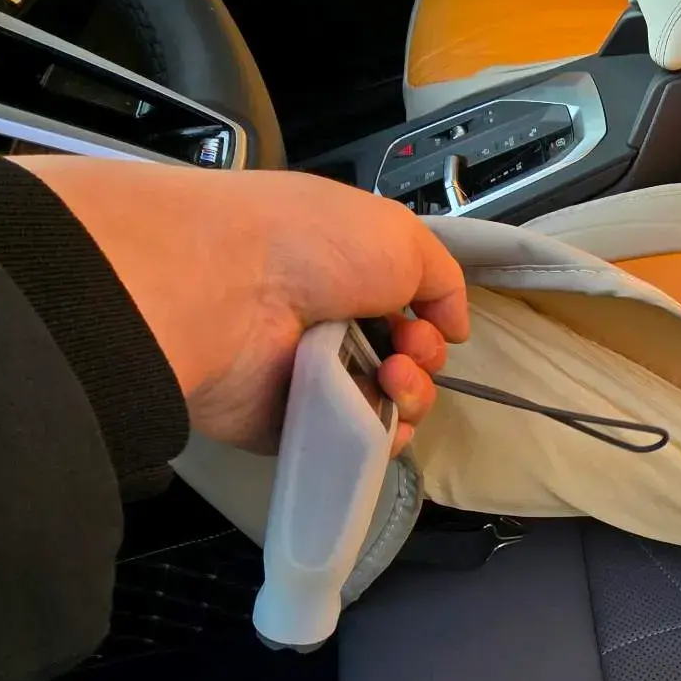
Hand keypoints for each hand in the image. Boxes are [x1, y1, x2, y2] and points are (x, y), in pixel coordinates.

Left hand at [19, 157, 466, 453]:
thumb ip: (444, 280)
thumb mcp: (402, 235)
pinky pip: (356, 445)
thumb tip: (454, 326)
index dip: (431, 320)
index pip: (405, 310)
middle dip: (425, 358)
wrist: (225, 290)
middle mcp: (325, 325)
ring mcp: (310, 380)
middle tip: (408, 347)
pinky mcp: (294, 427)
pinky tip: (380, 411)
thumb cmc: (309, 245)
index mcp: (342, 273)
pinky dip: (382, 435)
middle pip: (406, 363)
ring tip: (393, 377)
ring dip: (412, 395)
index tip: (428, 319)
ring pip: (389, 407)